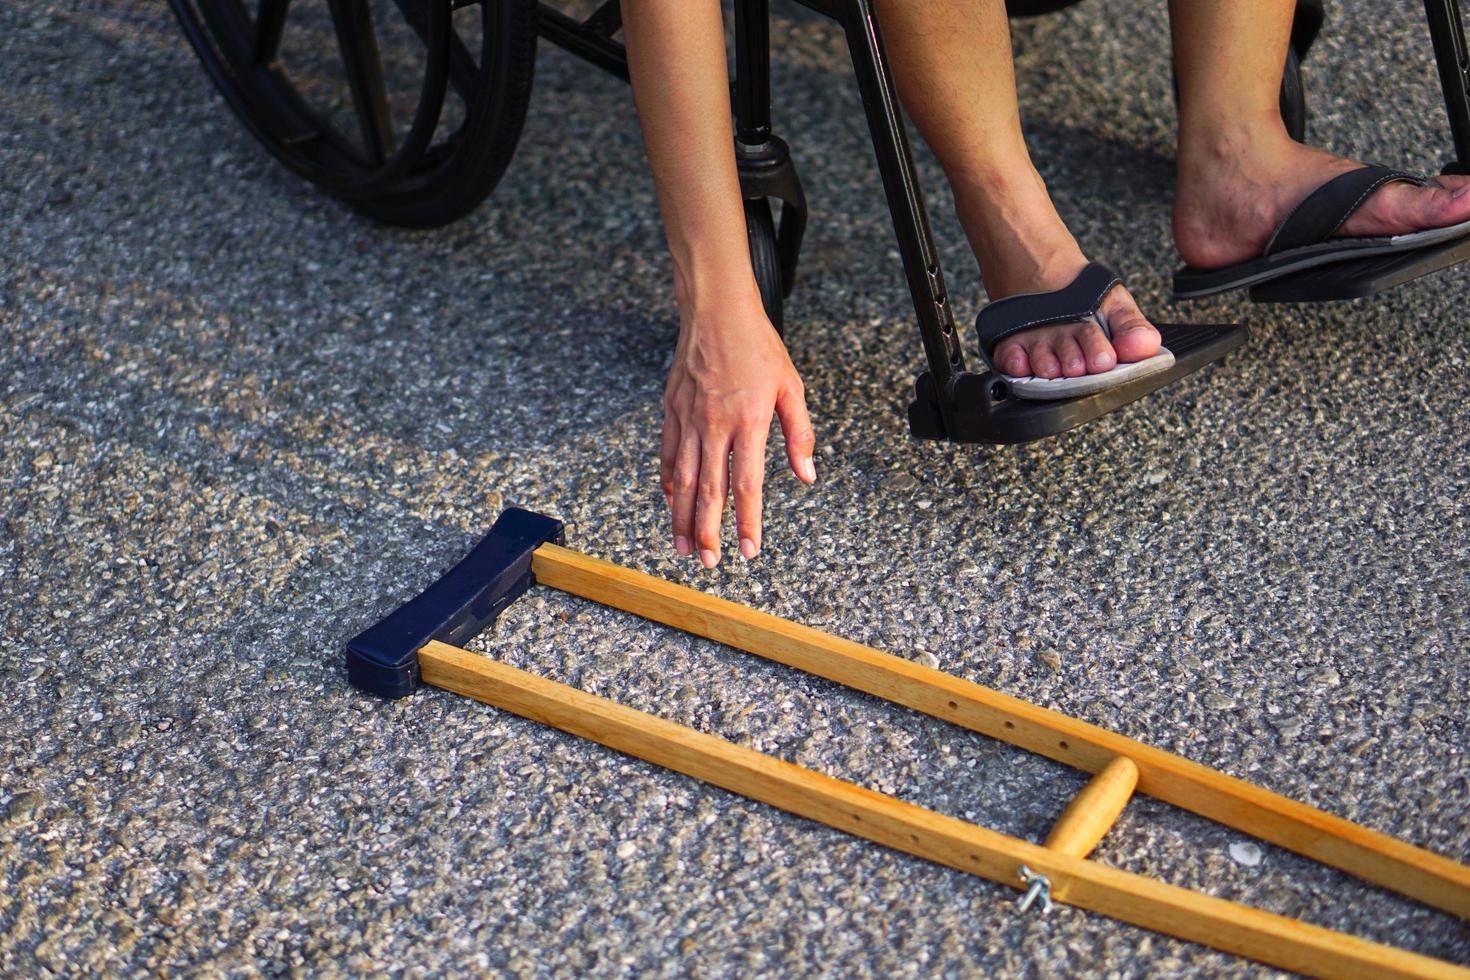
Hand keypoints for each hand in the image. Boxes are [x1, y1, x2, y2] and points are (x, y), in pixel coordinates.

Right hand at [660, 297, 815, 566]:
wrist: (716, 310)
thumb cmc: (758, 346)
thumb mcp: (791, 387)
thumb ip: (799, 434)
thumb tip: (806, 475)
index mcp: (748, 421)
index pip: (747, 484)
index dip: (747, 522)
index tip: (748, 550)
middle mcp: (714, 425)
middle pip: (708, 489)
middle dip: (708, 531)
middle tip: (708, 563)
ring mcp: (689, 418)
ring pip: (681, 478)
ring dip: (681, 516)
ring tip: (682, 546)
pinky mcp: (672, 409)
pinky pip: (668, 453)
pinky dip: (667, 481)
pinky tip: (669, 501)